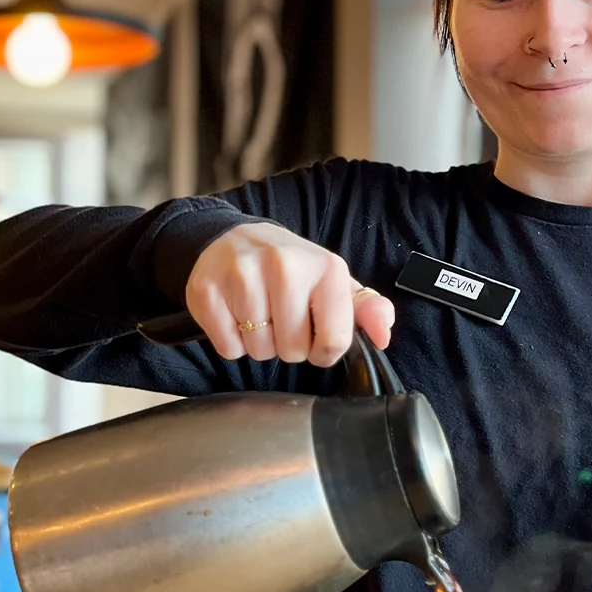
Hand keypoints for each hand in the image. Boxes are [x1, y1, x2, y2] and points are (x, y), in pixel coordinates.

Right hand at [184, 222, 394, 365]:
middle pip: (293, 350)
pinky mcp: (208, 289)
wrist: (233, 240)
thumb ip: (366, 309)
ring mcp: (243, 275)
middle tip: (280, 317)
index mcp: (325, 267)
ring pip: (259, 350)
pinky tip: (235, 314)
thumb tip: (383, 334)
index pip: (334, 341)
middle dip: (288, 344)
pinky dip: (232, 341)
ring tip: (258, 313)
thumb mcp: (333, 283)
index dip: (324, 351)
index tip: (316, 337)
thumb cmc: (291, 269)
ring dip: (259, 343)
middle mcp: (285, 266)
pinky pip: (228, 347)